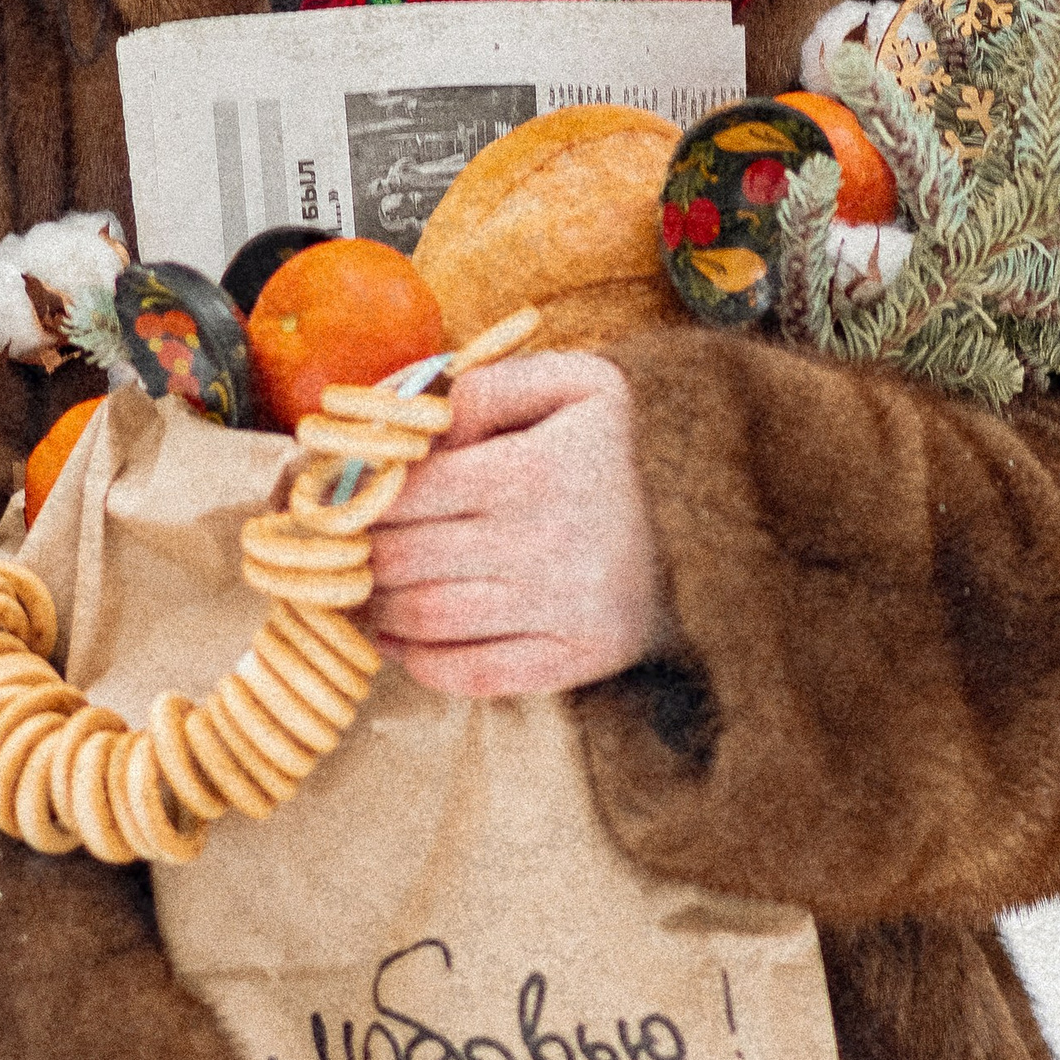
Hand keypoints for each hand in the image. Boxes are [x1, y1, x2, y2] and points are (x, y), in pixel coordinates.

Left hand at [366, 351, 666, 695]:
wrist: (717, 522)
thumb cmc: (622, 448)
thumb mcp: (575, 384)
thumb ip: (487, 387)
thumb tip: (413, 424)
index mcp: (534, 470)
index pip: (405, 493)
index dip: (358, 498)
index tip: (342, 500)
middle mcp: (545, 543)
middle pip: (402, 559)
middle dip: (358, 555)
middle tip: (343, 549)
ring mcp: (561, 609)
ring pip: (424, 618)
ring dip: (378, 608)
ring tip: (369, 590)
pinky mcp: (575, 658)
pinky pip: (471, 675)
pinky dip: (420, 663)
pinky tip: (400, 640)